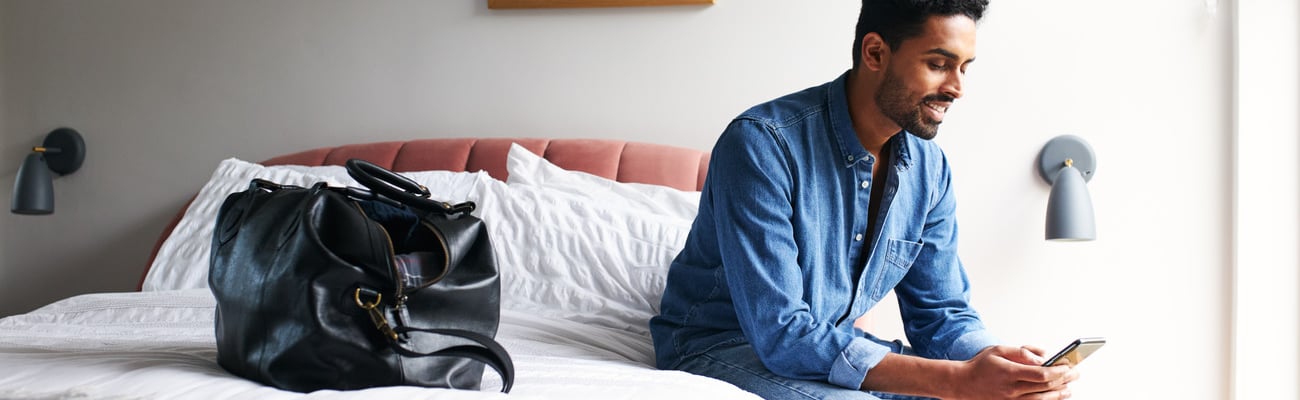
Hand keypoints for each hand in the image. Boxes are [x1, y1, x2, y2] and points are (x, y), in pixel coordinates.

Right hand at [945, 345, 1078, 399]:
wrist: (962, 384)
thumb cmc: (981, 365)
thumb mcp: (999, 350)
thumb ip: (1022, 352)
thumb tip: (1043, 357)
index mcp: (1009, 373)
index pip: (1041, 374)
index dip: (1059, 371)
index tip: (1069, 366)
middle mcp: (1012, 389)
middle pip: (1045, 387)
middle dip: (1064, 380)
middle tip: (1076, 374)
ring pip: (1042, 399)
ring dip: (1059, 393)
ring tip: (1069, 388)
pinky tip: (1055, 397)